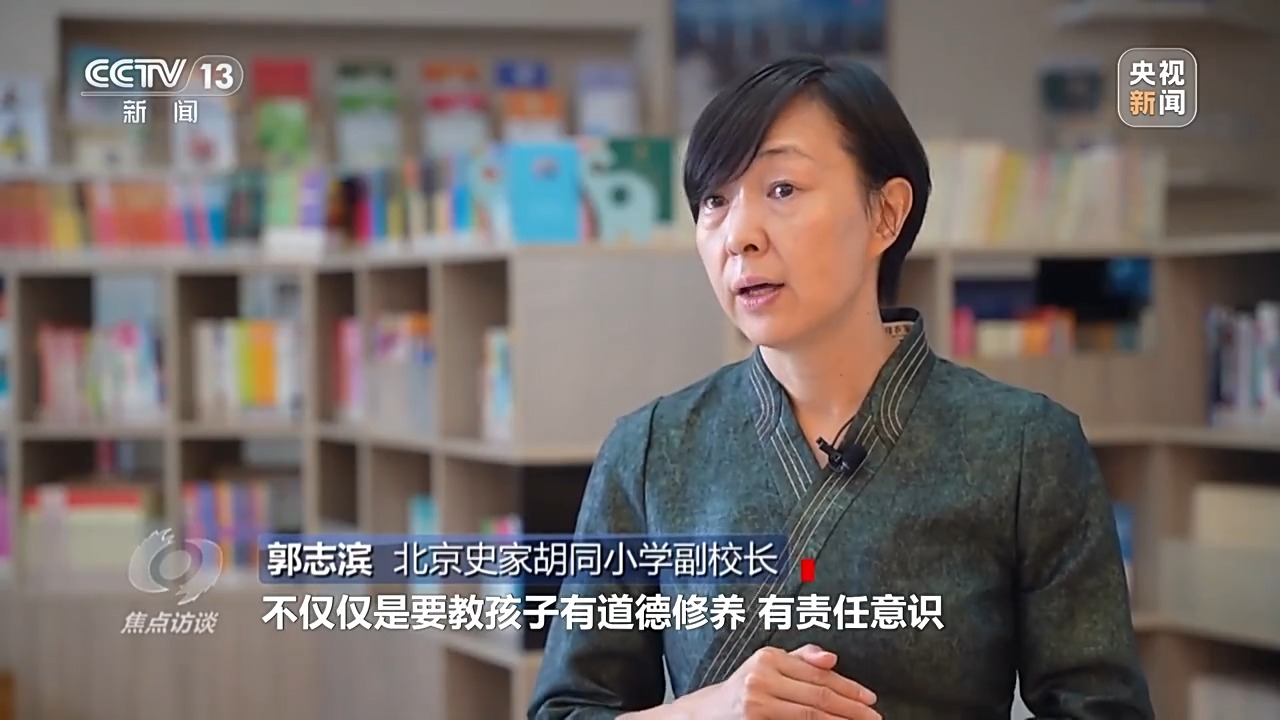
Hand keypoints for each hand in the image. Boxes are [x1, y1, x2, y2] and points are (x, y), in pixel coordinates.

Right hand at [690, 644, 880, 718]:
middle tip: (873, 717)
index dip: (848, 687)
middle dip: (851, 708)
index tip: (870, 699)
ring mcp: (757, 702)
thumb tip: (832, 659)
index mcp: (768, 657)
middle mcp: (761, 677)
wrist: (708, 713)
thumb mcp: (768, 665)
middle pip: (817, 695)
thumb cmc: (745, 688)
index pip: (818, 674)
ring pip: (810, 715)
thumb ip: (801, 659)